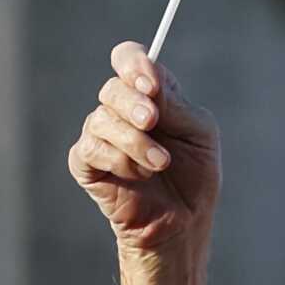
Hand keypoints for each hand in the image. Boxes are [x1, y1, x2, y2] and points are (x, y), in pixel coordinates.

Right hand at [66, 41, 221, 284]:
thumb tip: (147, 79)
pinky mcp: (87, 164)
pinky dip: (117, 160)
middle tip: (152, 122)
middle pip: (111, 87)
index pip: (128, 59)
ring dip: (134, 142)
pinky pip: (90, 148)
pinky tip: (137, 176)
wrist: (182, 225)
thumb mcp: (197, 133)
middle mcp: (121, 111)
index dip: (134, 64)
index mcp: (150, 95)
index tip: (150, 84)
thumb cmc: (194, 178)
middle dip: (133, 104)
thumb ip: (174, 103)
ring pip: (101, 118)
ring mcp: (102, 137)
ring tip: (158, 165)